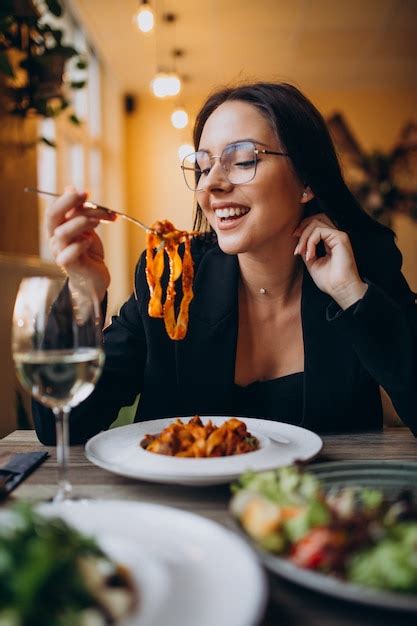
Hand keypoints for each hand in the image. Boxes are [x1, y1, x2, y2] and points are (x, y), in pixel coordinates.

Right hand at [47, 187, 110, 302]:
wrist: (94, 277)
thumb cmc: (89, 251)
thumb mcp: (86, 228)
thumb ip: (80, 211)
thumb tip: (70, 188)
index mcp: (57, 229)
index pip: (54, 209)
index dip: (67, 199)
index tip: (85, 193)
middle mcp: (55, 240)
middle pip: (53, 217)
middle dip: (69, 203)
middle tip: (87, 196)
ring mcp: (60, 253)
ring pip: (63, 232)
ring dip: (81, 222)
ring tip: (98, 222)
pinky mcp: (70, 265)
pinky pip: (69, 253)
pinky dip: (81, 244)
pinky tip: (90, 241)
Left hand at [293, 214, 367, 308]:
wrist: (340, 289)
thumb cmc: (329, 280)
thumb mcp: (312, 262)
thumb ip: (306, 250)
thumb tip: (299, 242)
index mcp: (330, 242)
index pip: (315, 225)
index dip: (302, 231)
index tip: (296, 249)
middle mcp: (335, 236)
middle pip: (315, 219)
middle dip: (301, 229)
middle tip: (297, 247)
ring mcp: (338, 236)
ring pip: (315, 223)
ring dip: (304, 238)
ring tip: (302, 252)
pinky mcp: (340, 237)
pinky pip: (319, 231)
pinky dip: (310, 242)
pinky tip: (310, 255)